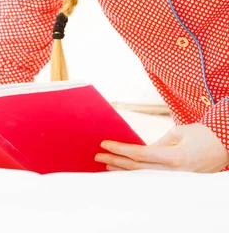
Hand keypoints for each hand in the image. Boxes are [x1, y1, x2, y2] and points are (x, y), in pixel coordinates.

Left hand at [94, 123, 228, 172]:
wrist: (226, 145)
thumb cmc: (203, 134)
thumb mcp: (179, 133)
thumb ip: (158, 144)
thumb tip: (141, 152)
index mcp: (174, 158)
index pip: (140, 155)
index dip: (121, 149)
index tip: (105, 143)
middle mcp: (174, 172)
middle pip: (138, 168)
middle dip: (116, 161)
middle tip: (97, 155)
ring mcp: (177, 179)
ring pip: (144, 176)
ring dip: (124, 170)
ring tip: (106, 164)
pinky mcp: (179, 180)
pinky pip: (154, 177)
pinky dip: (137, 174)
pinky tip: (126, 171)